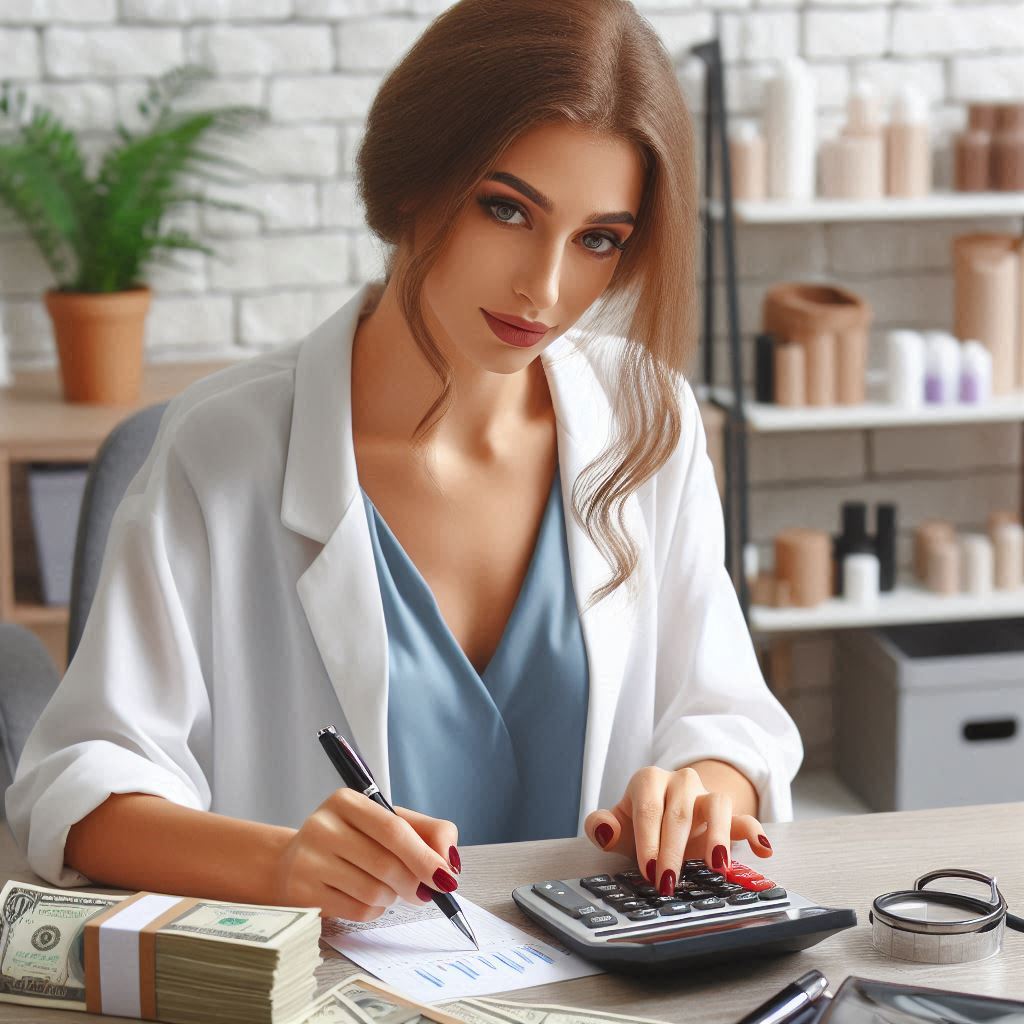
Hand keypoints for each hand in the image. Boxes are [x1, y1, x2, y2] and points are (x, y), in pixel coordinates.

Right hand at [270, 790, 460, 920]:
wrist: (294, 862)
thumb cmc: (354, 841)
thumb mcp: (390, 824)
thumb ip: (430, 833)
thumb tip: (450, 863)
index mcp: (346, 801)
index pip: (393, 828)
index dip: (424, 856)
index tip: (446, 878)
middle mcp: (322, 825)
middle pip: (386, 864)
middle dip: (414, 883)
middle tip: (425, 892)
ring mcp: (308, 860)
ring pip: (374, 891)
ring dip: (393, 897)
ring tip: (387, 888)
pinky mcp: (302, 893)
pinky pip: (357, 910)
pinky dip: (374, 910)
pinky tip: (367, 898)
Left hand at [583, 766, 771, 895]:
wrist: (666, 811)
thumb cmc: (640, 821)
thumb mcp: (618, 823)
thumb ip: (600, 825)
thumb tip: (605, 829)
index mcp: (649, 780)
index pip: (649, 809)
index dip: (649, 841)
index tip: (649, 871)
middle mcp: (680, 781)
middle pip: (679, 812)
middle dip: (674, 850)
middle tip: (669, 882)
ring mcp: (706, 796)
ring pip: (717, 805)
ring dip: (717, 836)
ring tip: (716, 866)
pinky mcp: (729, 814)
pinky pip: (746, 817)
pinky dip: (755, 832)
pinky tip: (763, 850)